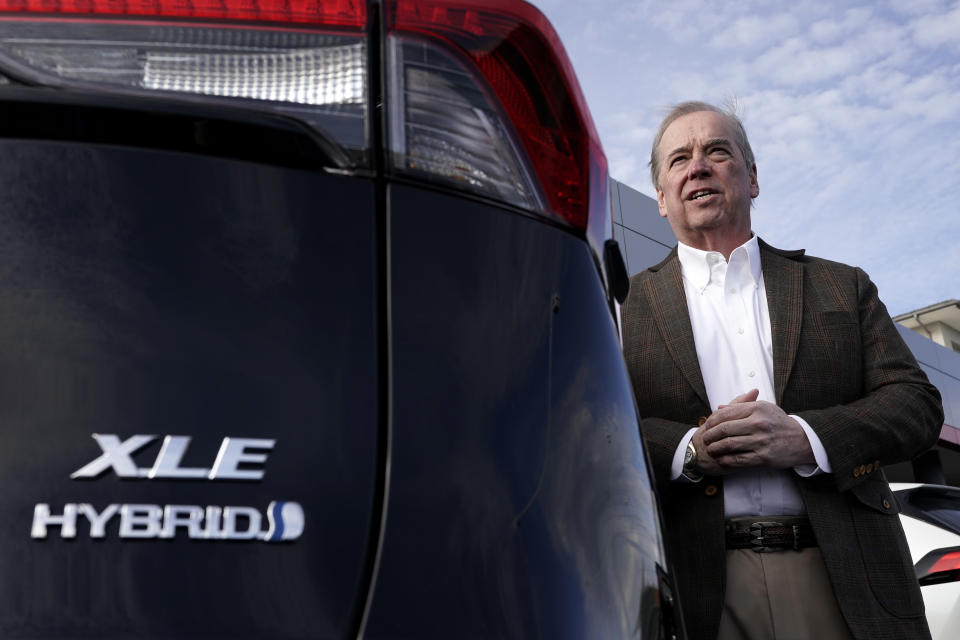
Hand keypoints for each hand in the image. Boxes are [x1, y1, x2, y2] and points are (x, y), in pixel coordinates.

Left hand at [696, 389, 814, 471]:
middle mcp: (759, 424)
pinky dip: (726, 460)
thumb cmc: (779, 422)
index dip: (712, 420)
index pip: (726, 413)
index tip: (707, 426)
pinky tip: (721, 459)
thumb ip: (740, 406)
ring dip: (716, 448)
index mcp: (757, 409)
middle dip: (710, 435)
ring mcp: (761, 441)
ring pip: (729, 445)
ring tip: (710, 449)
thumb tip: (719, 408)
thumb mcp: (763, 408)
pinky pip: (738, 459)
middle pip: (725, 429)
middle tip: (705, 439)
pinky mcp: (764, 457)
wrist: (803, 440)